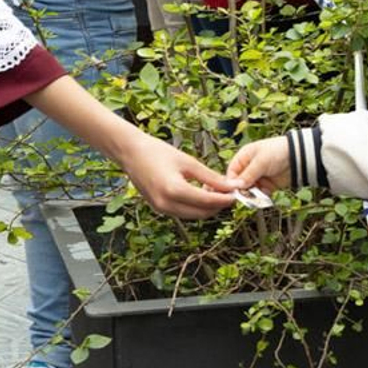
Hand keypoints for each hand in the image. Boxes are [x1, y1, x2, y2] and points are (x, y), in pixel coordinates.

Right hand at [117, 131, 238, 219]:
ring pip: (193, 215)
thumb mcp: (188, 162)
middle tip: (228, 192)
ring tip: (215, 190)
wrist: (130, 152)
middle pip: (202, 213)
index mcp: (174, 190)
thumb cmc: (157, 152)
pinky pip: (182, 212)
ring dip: (207, 207)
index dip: (225, 199)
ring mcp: (161, 209)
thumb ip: (210, 177)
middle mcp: (166, 204)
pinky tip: (200, 192)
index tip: (237, 192)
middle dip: (218, 205)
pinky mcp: (158, 208)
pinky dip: (194, 206)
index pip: (207, 202)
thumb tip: (231, 186)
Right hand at [226, 136, 291, 193]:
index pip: (232, 172)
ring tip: (256, 197)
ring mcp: (259, 177)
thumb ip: (248, 174)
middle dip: (242, 190)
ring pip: (249, 190)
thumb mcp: (260, 161)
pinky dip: (260, 197)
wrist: (299, 157)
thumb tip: (237, 186)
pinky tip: (263, 197)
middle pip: (240, 183)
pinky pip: (260, 194)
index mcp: (244, 157)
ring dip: (251, 195)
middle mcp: (250, 168)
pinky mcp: (268, 185)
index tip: (234, 190)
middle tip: (245, 196)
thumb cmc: (278, 151)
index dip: (232, 182)